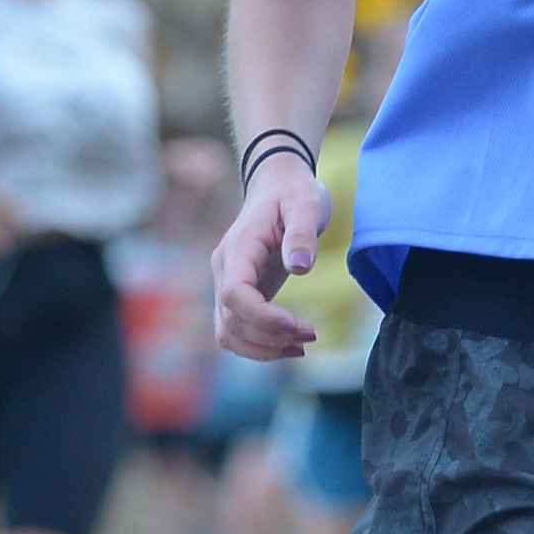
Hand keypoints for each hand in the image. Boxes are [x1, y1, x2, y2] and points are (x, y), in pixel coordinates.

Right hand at [211, 162, 329, 357]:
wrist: (277, 185)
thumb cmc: (293, 193)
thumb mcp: (306, 204)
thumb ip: (302, 234)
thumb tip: (301, 268)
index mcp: (238, 248)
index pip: (235, 294)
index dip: (263, 317)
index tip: (297, 325)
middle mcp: (223, 270)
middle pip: (230, 321)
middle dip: (270, 337)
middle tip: (310, 334)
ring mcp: (225, 284)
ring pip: (228, 333)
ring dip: (263, 348)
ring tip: (301, 345)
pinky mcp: (236, 296)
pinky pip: (236, 331)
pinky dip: (259, 346)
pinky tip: (289, 344)